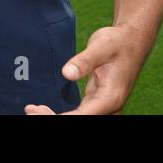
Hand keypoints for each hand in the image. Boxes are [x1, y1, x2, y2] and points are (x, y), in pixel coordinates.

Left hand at [24, 24, 153, 114]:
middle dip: (53, 118)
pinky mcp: (97, 102)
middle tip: (30, 109)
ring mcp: (103, 106)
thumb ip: (85, 60)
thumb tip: (67, 73)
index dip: (57, 117)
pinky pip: (79, 115)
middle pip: (80, 121)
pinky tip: (44, 109)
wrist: (132, 41)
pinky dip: (61, 114)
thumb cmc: (118, 42)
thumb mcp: (102, 46)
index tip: (37, 111)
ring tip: (33, 109)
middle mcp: (109, 107)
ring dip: (55, 117)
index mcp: (111, 98)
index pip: (83, 117)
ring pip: (79, 120)